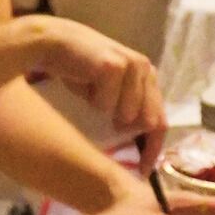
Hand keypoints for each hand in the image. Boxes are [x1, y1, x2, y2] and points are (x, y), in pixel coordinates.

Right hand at [27, 17, 166, 168]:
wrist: (54, 43)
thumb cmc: (81, 70)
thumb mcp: (110, 93)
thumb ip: (128, 109)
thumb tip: (139, 145)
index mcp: (148, 76)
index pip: (160, 119)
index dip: (154, 148)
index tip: (143, 171)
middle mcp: (145, 69)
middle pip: (149, 120)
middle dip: (130, 134)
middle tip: (109, 129)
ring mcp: (132, 65)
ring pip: (127, 115)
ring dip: (107, 112)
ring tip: (92, 94)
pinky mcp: (114, 66)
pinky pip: (107, 105)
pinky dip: (94, 102)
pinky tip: (85, 83)